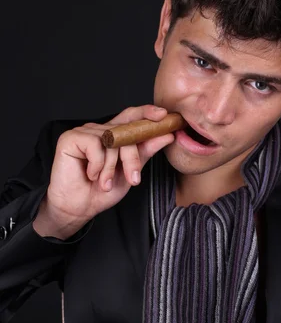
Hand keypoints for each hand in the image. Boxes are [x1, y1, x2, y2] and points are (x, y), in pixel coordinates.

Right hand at [33, 105, 173, 238]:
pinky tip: (90, 175)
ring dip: (111, 167)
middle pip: (125, 132)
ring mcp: (84, 132)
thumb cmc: (102, 191)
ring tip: (105, 183)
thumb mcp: (131, 171)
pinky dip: (97, 165)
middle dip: (132, 158)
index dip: (146, 112)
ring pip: (110, 140)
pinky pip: (94, 145)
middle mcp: (99, 130)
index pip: (131, 116)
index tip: (162, 115)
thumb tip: (167, 135)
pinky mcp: (70, 138)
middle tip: (133, 179)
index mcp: (113, 135)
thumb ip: (145, 152)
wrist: (79, 209)